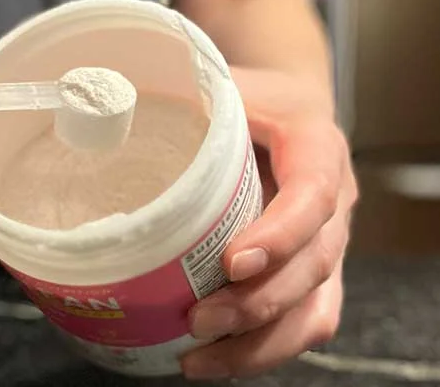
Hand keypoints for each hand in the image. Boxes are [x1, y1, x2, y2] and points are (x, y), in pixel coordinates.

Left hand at [181, 68, 357, 378]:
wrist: (295, 107)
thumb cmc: (254, 96)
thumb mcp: (227, 80)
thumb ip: (187, 93)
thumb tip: (104, 107)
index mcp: (317, 148)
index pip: (314, 196)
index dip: (279, 235)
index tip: (231, 262)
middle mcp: (335, 203)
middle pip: (314, 266)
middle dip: (258, 303)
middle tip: (198, 319)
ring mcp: (329, 244)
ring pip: (314, 309)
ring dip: (260, 343)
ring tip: (197, 360)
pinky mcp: (314, 274)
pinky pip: (304, 324)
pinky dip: (263, 351)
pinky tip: (213, 361)